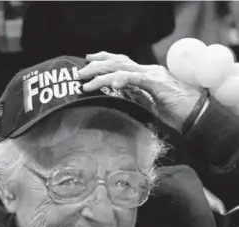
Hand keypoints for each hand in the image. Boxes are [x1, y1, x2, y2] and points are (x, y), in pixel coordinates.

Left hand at [79, 51, 201, 131]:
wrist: (197, 115)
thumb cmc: (176, 113)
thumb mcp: (150, 105)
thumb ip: (135, 98)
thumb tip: (117, 97)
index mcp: (145, 76)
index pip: (121, 64)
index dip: (104, 61)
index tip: (88, 63)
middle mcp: (147, 72)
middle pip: (117, 62)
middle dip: (96, 65)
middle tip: (79, 73)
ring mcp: (152, 76)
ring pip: (122, 69)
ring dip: (101, 75)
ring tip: (86, 82)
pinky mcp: (157, 84)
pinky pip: (136, 79)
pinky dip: (122, 80)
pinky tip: (111, 85)